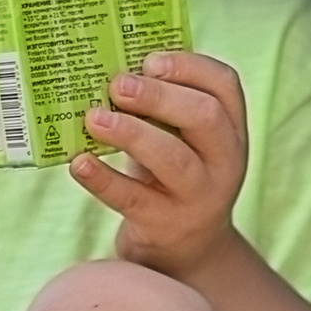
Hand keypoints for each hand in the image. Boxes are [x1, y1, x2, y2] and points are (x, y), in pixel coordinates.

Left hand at [71, 50, 248, 280]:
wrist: (188, 250)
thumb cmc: (175, 176)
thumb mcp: (183, 139)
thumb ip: (163, 107)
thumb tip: (108, 66)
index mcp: (231, 128)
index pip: (225, 85)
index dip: (189, 66)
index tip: (150, 60)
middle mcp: (224, 161)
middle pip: (204, 117)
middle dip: (159, 96)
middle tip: (117, 85)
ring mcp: (199, 197)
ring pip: (173, 158)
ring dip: (131, 133)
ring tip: (94, 118)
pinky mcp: (166, 225)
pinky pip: (133, 199)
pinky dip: (103, 179)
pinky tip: (79, 163)